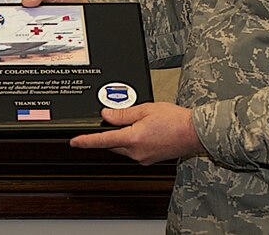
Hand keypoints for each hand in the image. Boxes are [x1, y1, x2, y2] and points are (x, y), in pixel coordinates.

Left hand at [69, 103, 202, 164]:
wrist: (195, 132)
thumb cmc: (175, 119)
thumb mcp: (146, 109)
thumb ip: (123, 113)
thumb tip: (106, 115)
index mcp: (133, 138)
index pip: (103, 140)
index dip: (86, 141)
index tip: (74, 142)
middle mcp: (136, 152)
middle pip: (112, 144)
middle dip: (110, 133)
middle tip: (117, 119)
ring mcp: (143, 158)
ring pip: (123, 148)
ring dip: (122, 137)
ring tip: (138, 122)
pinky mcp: (150, 159)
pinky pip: (133, 151)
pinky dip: (132, 141)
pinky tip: (143, 131)